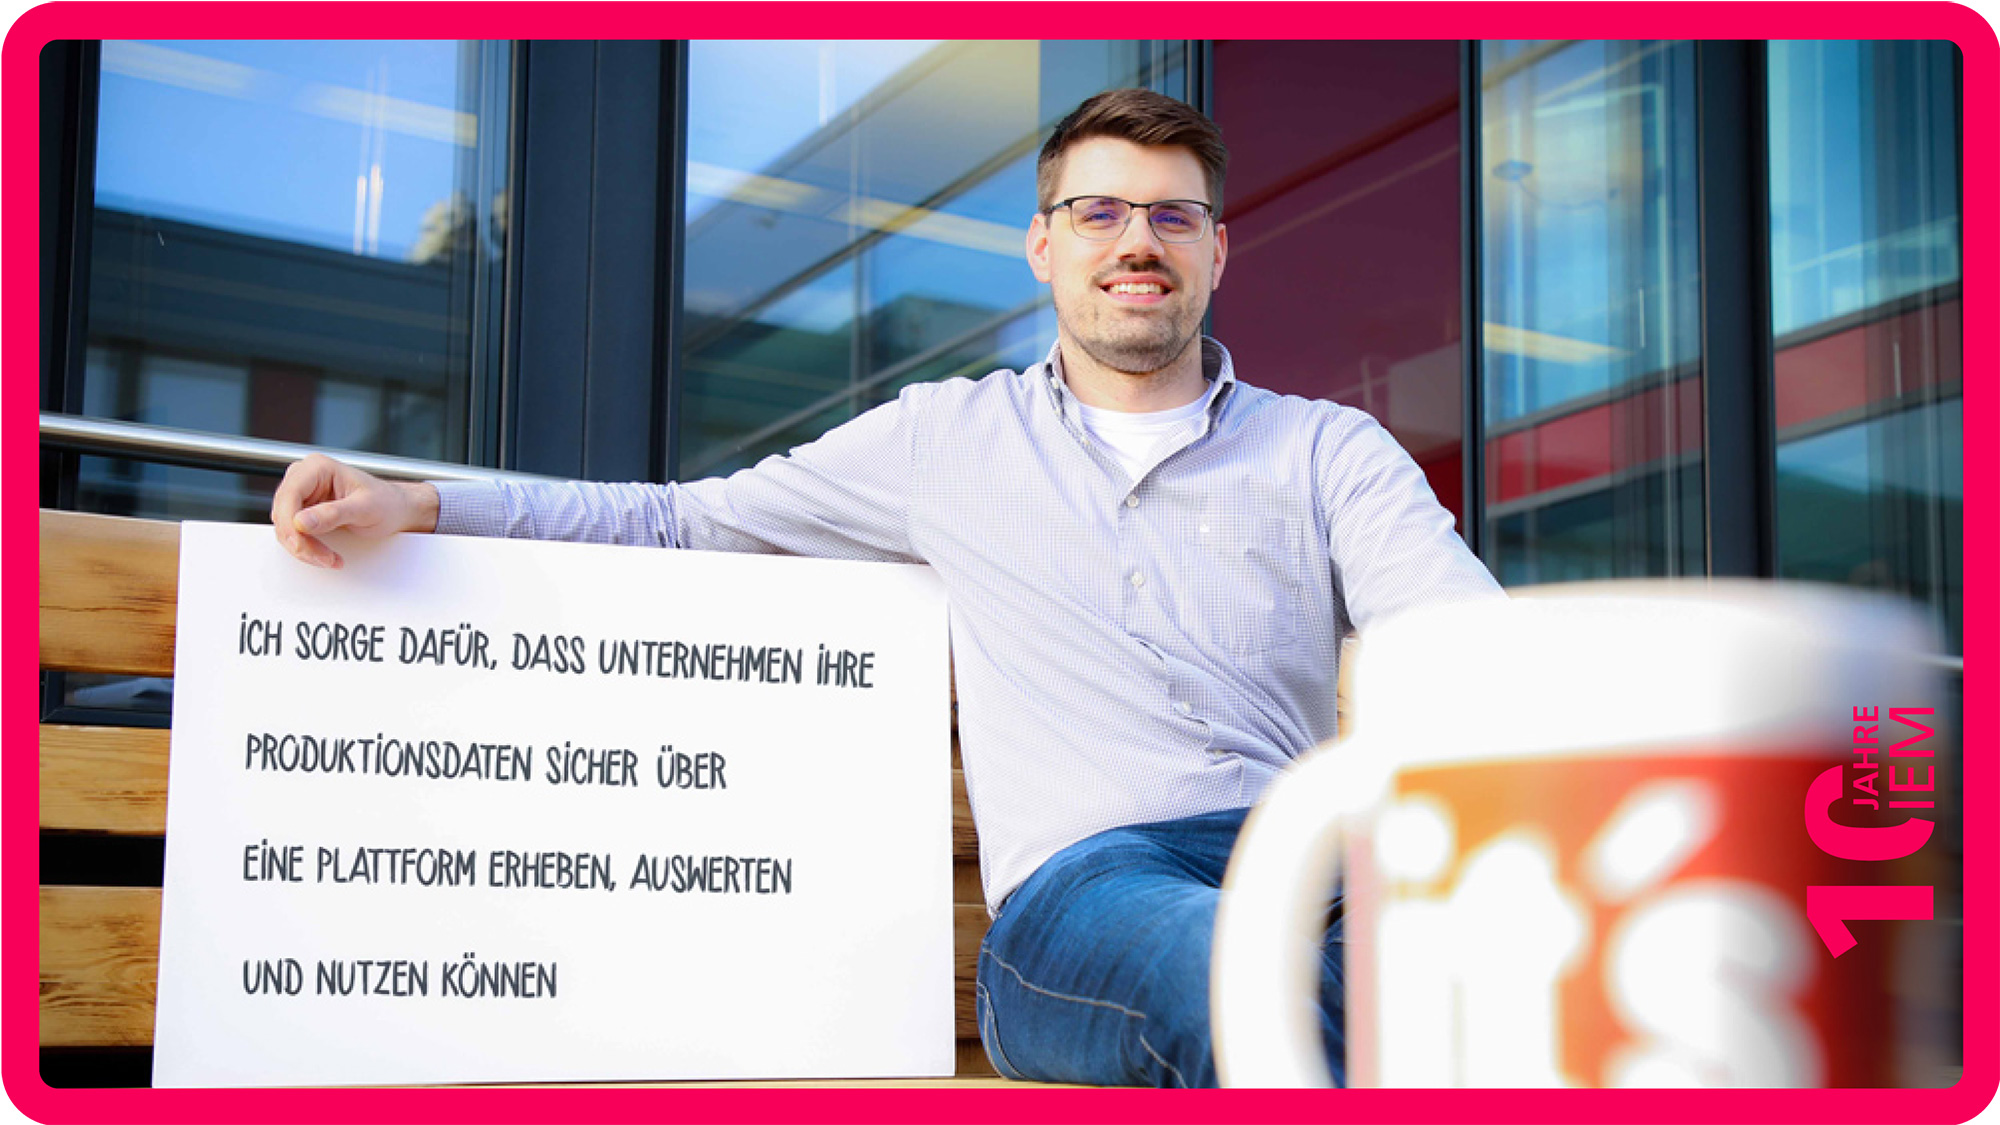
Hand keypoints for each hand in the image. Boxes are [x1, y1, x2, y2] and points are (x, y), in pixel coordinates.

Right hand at [271, 453, 439, 567]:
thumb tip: (301, 522)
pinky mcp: (304, 511)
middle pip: (283, 513)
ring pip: (285, 526)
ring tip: (329, 558)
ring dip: (304, 547)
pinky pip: (293, 532)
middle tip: (323, 558)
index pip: (290, 495)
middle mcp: (305, 477)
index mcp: (318, 467)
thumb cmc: (386, 503)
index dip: (290, 523)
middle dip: (299, 541)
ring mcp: (302, 494)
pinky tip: (324, 554)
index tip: (301, 544)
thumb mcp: (365, 508)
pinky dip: (306, 547)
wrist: (395, 510)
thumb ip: (333, 514)